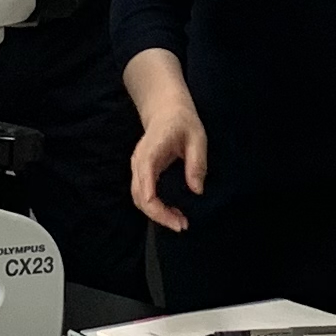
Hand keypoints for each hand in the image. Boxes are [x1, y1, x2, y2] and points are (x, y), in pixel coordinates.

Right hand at [127, 92, 207, 230]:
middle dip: (159, 215)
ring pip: (139, 198)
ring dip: (157, 214)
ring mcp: (137, 168)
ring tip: (179, 221)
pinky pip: (143, 194)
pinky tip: (171, 211)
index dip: (157, 207)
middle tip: (182, 225)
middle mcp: (139, 162)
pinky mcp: (141, 173)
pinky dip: (155, 207)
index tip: (175, 219)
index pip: (146, 184)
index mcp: (151, 152)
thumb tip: (197, 190)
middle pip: (139, 197)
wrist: (165, 109)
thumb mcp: (197, 138)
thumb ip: (197, 163)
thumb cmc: (182, 121)